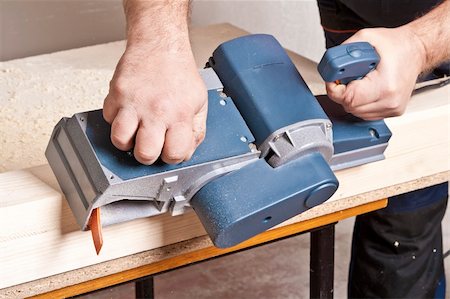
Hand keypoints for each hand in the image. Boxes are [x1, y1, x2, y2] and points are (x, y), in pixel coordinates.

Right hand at [103, 47, 207, 164]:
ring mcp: (133, 103)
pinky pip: (108, 119)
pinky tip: (127, 113)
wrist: (160, 45)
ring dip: (127, 141)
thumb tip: (186, 151)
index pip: (174, 154)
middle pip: (144, 154)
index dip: (172, 157)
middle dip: (147, 155)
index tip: (169, 150)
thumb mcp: (199, 102)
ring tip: (135, 132)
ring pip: (120, 140)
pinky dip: (115, 120)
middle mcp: (156, 111)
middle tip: (150, 144)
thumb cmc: (179, 73)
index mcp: (179, 115)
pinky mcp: (116, 94)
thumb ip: (196, 130)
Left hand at [326, 27, 425, 119]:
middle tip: (349, 77)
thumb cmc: (398, 45)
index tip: (334, 81)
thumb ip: (344, 51)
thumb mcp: (366, 38)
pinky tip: (367, 89)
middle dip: (343, 93)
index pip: (349, 99)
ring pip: (357, 112)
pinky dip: (362, 103)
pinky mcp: (393, 111)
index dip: (336, 90)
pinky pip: (367, 113)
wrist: (417, 50)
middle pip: (350, 107)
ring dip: (352, 99)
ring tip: (361, 82)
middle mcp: (391, 101)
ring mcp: (393, 108)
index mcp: (385, 85)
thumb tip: (330, 64)